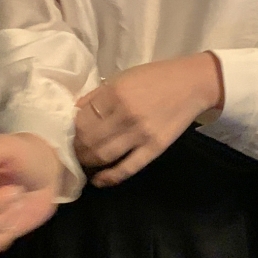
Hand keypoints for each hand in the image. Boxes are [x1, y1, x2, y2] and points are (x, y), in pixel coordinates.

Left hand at [74, 52, 223, 187]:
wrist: (192, 84)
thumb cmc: (155, 77)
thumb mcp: (122, 78)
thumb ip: (97, 95)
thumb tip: (73, 113)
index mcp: (114, 93)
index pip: (80, 119)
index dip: (68, 131)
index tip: (65, 135)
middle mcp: (125, 114)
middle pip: (88, 140)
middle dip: (75, 149)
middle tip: (71, 152)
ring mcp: (140, 134)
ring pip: (103, 156)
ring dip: (87, 163)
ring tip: (83, 163)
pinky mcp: (154, 148)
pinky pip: (127, 168)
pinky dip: (109, 178)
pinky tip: (99, 180)